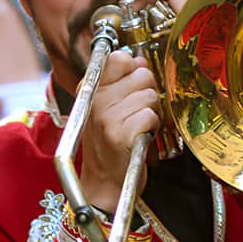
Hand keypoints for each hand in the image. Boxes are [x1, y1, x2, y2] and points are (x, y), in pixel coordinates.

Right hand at [76, 49, 157, 210]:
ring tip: (138, 126)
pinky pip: (151, 115)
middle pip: (142, 74)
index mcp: (89, 89)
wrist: (104, 183)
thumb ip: (121, 81)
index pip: (120, 58)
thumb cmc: (109, 146)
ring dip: (152, 112)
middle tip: (137, 112)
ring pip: (150, 95)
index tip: (131, 86)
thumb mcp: (107, 109)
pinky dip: (152, 127)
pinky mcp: (120, 135)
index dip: (134, 69)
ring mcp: (106, 118)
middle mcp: (95, 100)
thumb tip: (138, 61)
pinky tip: (142, 136)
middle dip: (147, 93)